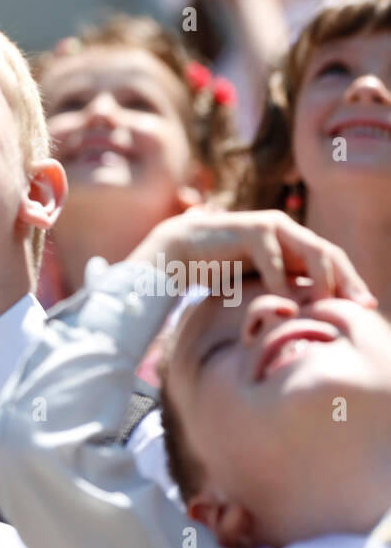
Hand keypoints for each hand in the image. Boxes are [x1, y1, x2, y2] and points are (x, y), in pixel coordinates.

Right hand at [128, 210, 377, 307]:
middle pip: (330, 254)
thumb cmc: (218, 273)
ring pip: (312, 249)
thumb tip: (305, 319)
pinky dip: (280, 278)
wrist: (182, 253)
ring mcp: (273, 227)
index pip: (332, 262)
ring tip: (326, 301)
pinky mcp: (252, 229)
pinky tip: (283, 299)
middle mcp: (289, 232)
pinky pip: (274, 254)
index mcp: (294, 247)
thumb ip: (283, 293)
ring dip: (323, 277)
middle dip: (348, 281)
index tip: (365, 307)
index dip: (351, 283)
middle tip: (360, 305)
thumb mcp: (258, 286)